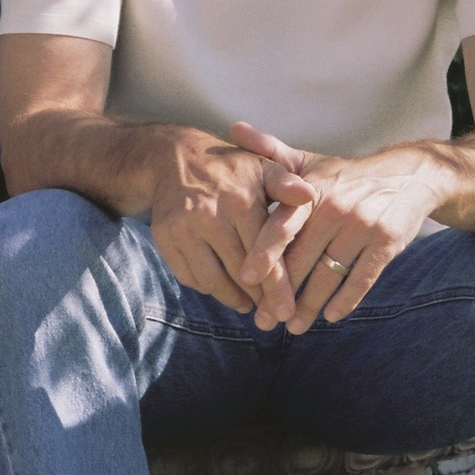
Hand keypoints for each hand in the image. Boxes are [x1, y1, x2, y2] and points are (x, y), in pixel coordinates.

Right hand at [148, 128, 312, 314]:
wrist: (175, 158)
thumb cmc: (231, 168)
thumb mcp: (263, 167)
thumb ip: (287, 184)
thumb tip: (310, 195)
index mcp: (239, 200)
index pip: (263, 254)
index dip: (277, 287)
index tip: (286, 312)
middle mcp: (209, 216)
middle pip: (239, 272)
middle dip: (259, 299)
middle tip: (272, 316)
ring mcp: (183, 229)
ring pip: (212, 280)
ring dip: (233, 299)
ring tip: (249, 304)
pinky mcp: (164, 238)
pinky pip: (189, 276)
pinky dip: (208, 288)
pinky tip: (223, 288)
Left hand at [231, 121, 447, 333]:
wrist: (409, 175)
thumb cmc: (346, 175)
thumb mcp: (309, 161)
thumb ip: (270, 152)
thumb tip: (234, 128)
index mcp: (312, 191)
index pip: (282, 226)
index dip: (263, 254)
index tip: (244, 279)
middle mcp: (336, 208)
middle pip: (303, 260)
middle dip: (281, 295)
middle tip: (264, 321)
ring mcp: (364, 226)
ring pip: (330, 275)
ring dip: (310, 306)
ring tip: (293, 327)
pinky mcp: (388, 242)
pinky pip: (363, 278)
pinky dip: (346, 301)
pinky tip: (330, 317)